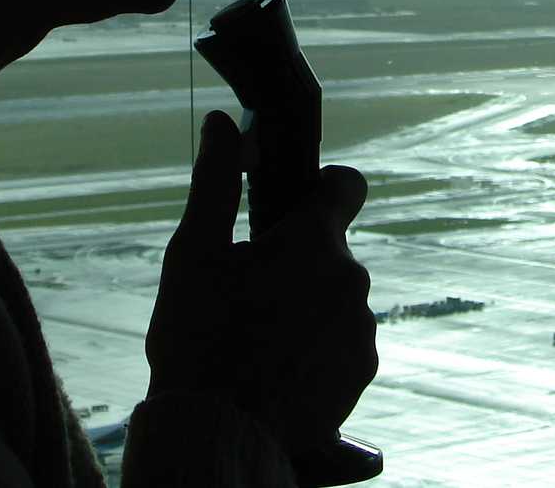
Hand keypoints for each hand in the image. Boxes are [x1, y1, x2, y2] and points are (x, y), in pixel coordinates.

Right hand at [144, 110, 377, 450]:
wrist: (219, 432)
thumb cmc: (198, 336)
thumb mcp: (193, 252)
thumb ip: (216, 182)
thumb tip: (223, 123)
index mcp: (315, 241)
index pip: (347, 184)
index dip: (323, 188)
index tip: (292, 208)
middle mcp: (352, 280)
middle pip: (333, 250)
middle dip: (299, 260)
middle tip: (247, 289)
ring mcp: (361, 331)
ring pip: (338, 298)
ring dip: (309, 306)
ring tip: (256, 337)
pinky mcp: (361, 373)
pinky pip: (343, 343)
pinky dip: (318, 349)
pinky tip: (275, 369)